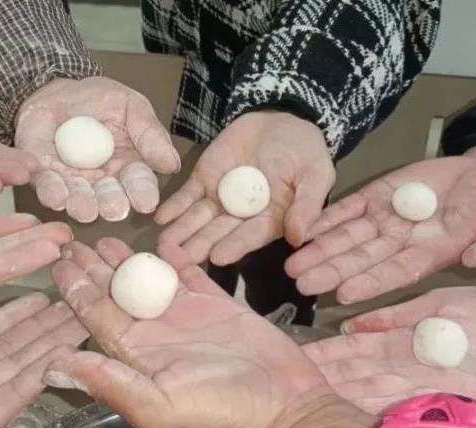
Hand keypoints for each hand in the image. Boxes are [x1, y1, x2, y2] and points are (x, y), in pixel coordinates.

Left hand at [15, 77, 179, 222]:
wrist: (59, 91)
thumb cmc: (100, 100)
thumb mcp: (131, 107)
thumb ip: (150, 134)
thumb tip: (172, 164)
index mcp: (129, 168)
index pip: (139, 184)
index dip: (142, 194)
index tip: (146, 202)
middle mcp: (103, 183)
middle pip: (109, 200)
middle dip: (111, 205)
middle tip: (113, 209)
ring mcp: (73, 183)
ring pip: (78, 200)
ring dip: (80, 205)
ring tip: (82, 208)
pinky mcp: (44, 177)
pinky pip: (46, 186)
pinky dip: (49, 191)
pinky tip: (53, 193)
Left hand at [46, 238, 371, 427]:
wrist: (286, 416)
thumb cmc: (221, 418)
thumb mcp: (156, 406)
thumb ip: (107, 381)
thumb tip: (52, 364)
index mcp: (135, 354)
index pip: (95, 314)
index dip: (76, 288)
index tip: (58, 261)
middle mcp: (156, 334)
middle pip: (116, 293)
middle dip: (95, 267)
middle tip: (75, 239)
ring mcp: (187, 318)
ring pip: (149, 280)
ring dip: (129, 260)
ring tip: (109, 237)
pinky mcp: (220, 306)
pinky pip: (192, 274)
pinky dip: (177, 256)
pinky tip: (163, 237)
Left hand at [155, 112, 334, 265]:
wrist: (281, 120)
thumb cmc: (305, 151)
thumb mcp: (315, 173)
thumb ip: (307, 205)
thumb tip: (299, 237)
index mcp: (271, 220)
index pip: (251, 236)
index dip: (235, 246)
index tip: (217, 257)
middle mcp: (242, 216)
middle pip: (218, 233)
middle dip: (198, 246)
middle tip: (179, 260)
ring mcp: (220, 199)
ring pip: (198, 219)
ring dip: (181, 232)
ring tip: (163, 246)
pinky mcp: (203, 181)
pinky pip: (186, 196)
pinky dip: (173, 207)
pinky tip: (160, 218)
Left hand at [286, 146, 475, 303]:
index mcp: (432, 254)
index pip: (395, 273)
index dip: (369, 283)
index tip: (342, 295)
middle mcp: (402, 242)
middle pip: (360, 259)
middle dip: (330, 271)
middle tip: (299, 283)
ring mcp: (386, 219)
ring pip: (347, 237)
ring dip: (319, 249)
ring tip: (291, 262)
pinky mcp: (377, 197)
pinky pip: (347, 209)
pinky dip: (325, 217)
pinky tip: (302, 228)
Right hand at [303, 286, 475, 413]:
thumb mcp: (441, 303)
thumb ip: (398, 315)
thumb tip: (351, 323)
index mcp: (407, 340)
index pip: (357, 348)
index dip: (328, 353)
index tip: (298, 357)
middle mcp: (413, 364)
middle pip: (361, 371)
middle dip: (327, 377)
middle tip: (290, 385)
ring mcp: (433, 381)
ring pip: (379, 388)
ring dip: (346, 393)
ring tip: (313, 396)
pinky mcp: (458, 394)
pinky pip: (413, 400)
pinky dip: (384, 405)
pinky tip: (356, 407)